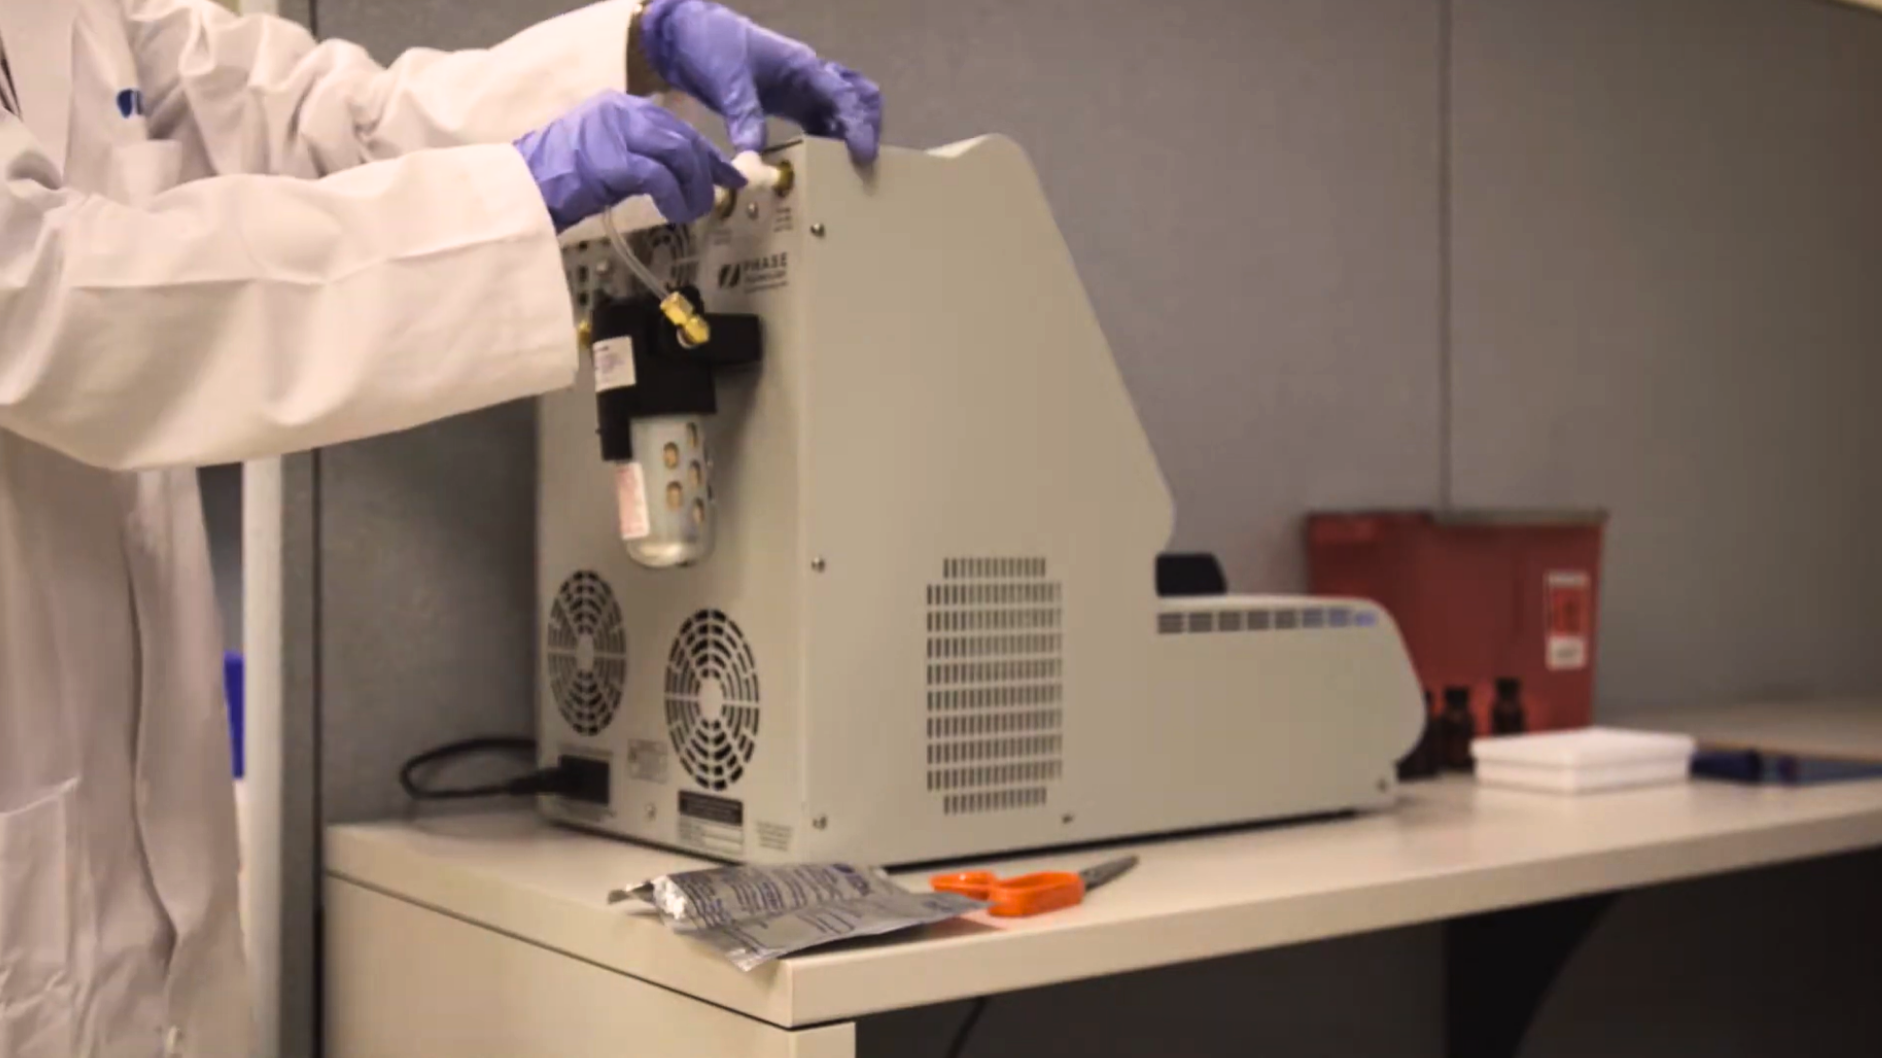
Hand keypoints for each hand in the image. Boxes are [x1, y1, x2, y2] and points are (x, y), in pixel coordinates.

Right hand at [514, 91, 745, 231]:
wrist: (520, 190)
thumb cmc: (558, 182)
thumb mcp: (605, 158)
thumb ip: (641, 157)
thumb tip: (684, 177)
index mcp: (620, 108)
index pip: (676, 126)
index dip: (708, 153)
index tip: (729, 175)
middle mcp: (620, 112)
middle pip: (682, 137)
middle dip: (706, 171)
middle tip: (714, 199)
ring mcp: (615, 133)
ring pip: (678, 154)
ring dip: (693, 187)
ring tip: (693, 211)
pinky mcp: (612, 161)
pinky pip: (659, 177)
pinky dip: (674, 197)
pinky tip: (674, 212)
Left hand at [641, 0, 882, 164]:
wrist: (686, 35)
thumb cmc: (711, 46)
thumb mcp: (727, 82)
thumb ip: (745, 118)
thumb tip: (754, 161)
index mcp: (802, 66)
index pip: (843, 96)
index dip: (857, 127)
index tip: (863, 157)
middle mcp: (809, 77)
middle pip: (856, 98)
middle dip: (866, 128)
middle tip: (863, 164)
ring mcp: (800, 89)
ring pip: (840, 112)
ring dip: (847, 138)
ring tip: (846, 173)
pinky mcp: (787, 102)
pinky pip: (817, 123)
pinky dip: (825, 143)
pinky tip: (819, 169)